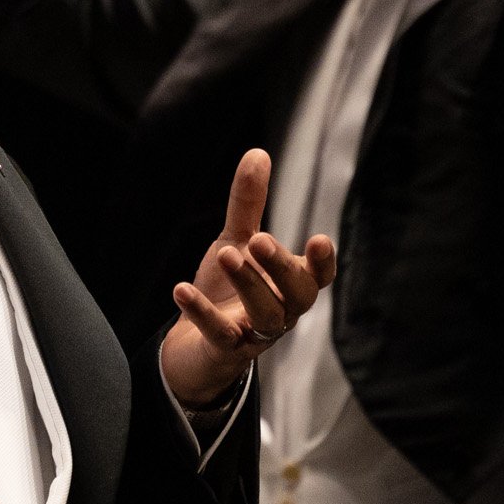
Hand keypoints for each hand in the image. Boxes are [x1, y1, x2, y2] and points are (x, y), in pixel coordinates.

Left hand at [161, 149, 336, 407]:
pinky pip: (220, 336)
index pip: (318, 277)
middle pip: (297, 296)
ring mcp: (256, 335)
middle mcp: (282, 312)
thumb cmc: (228, 287)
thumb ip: (248, 203)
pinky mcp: (226, 350)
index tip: (319, 240)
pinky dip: (202, 314)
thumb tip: (257, 153)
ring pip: (265, 315)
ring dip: (248, 285)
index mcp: (291, 286)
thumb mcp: (236, 240)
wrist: (195, 341)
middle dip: (280, 267)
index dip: (323, 263)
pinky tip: (180, 289)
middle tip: (259, 240)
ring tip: (227, 255)